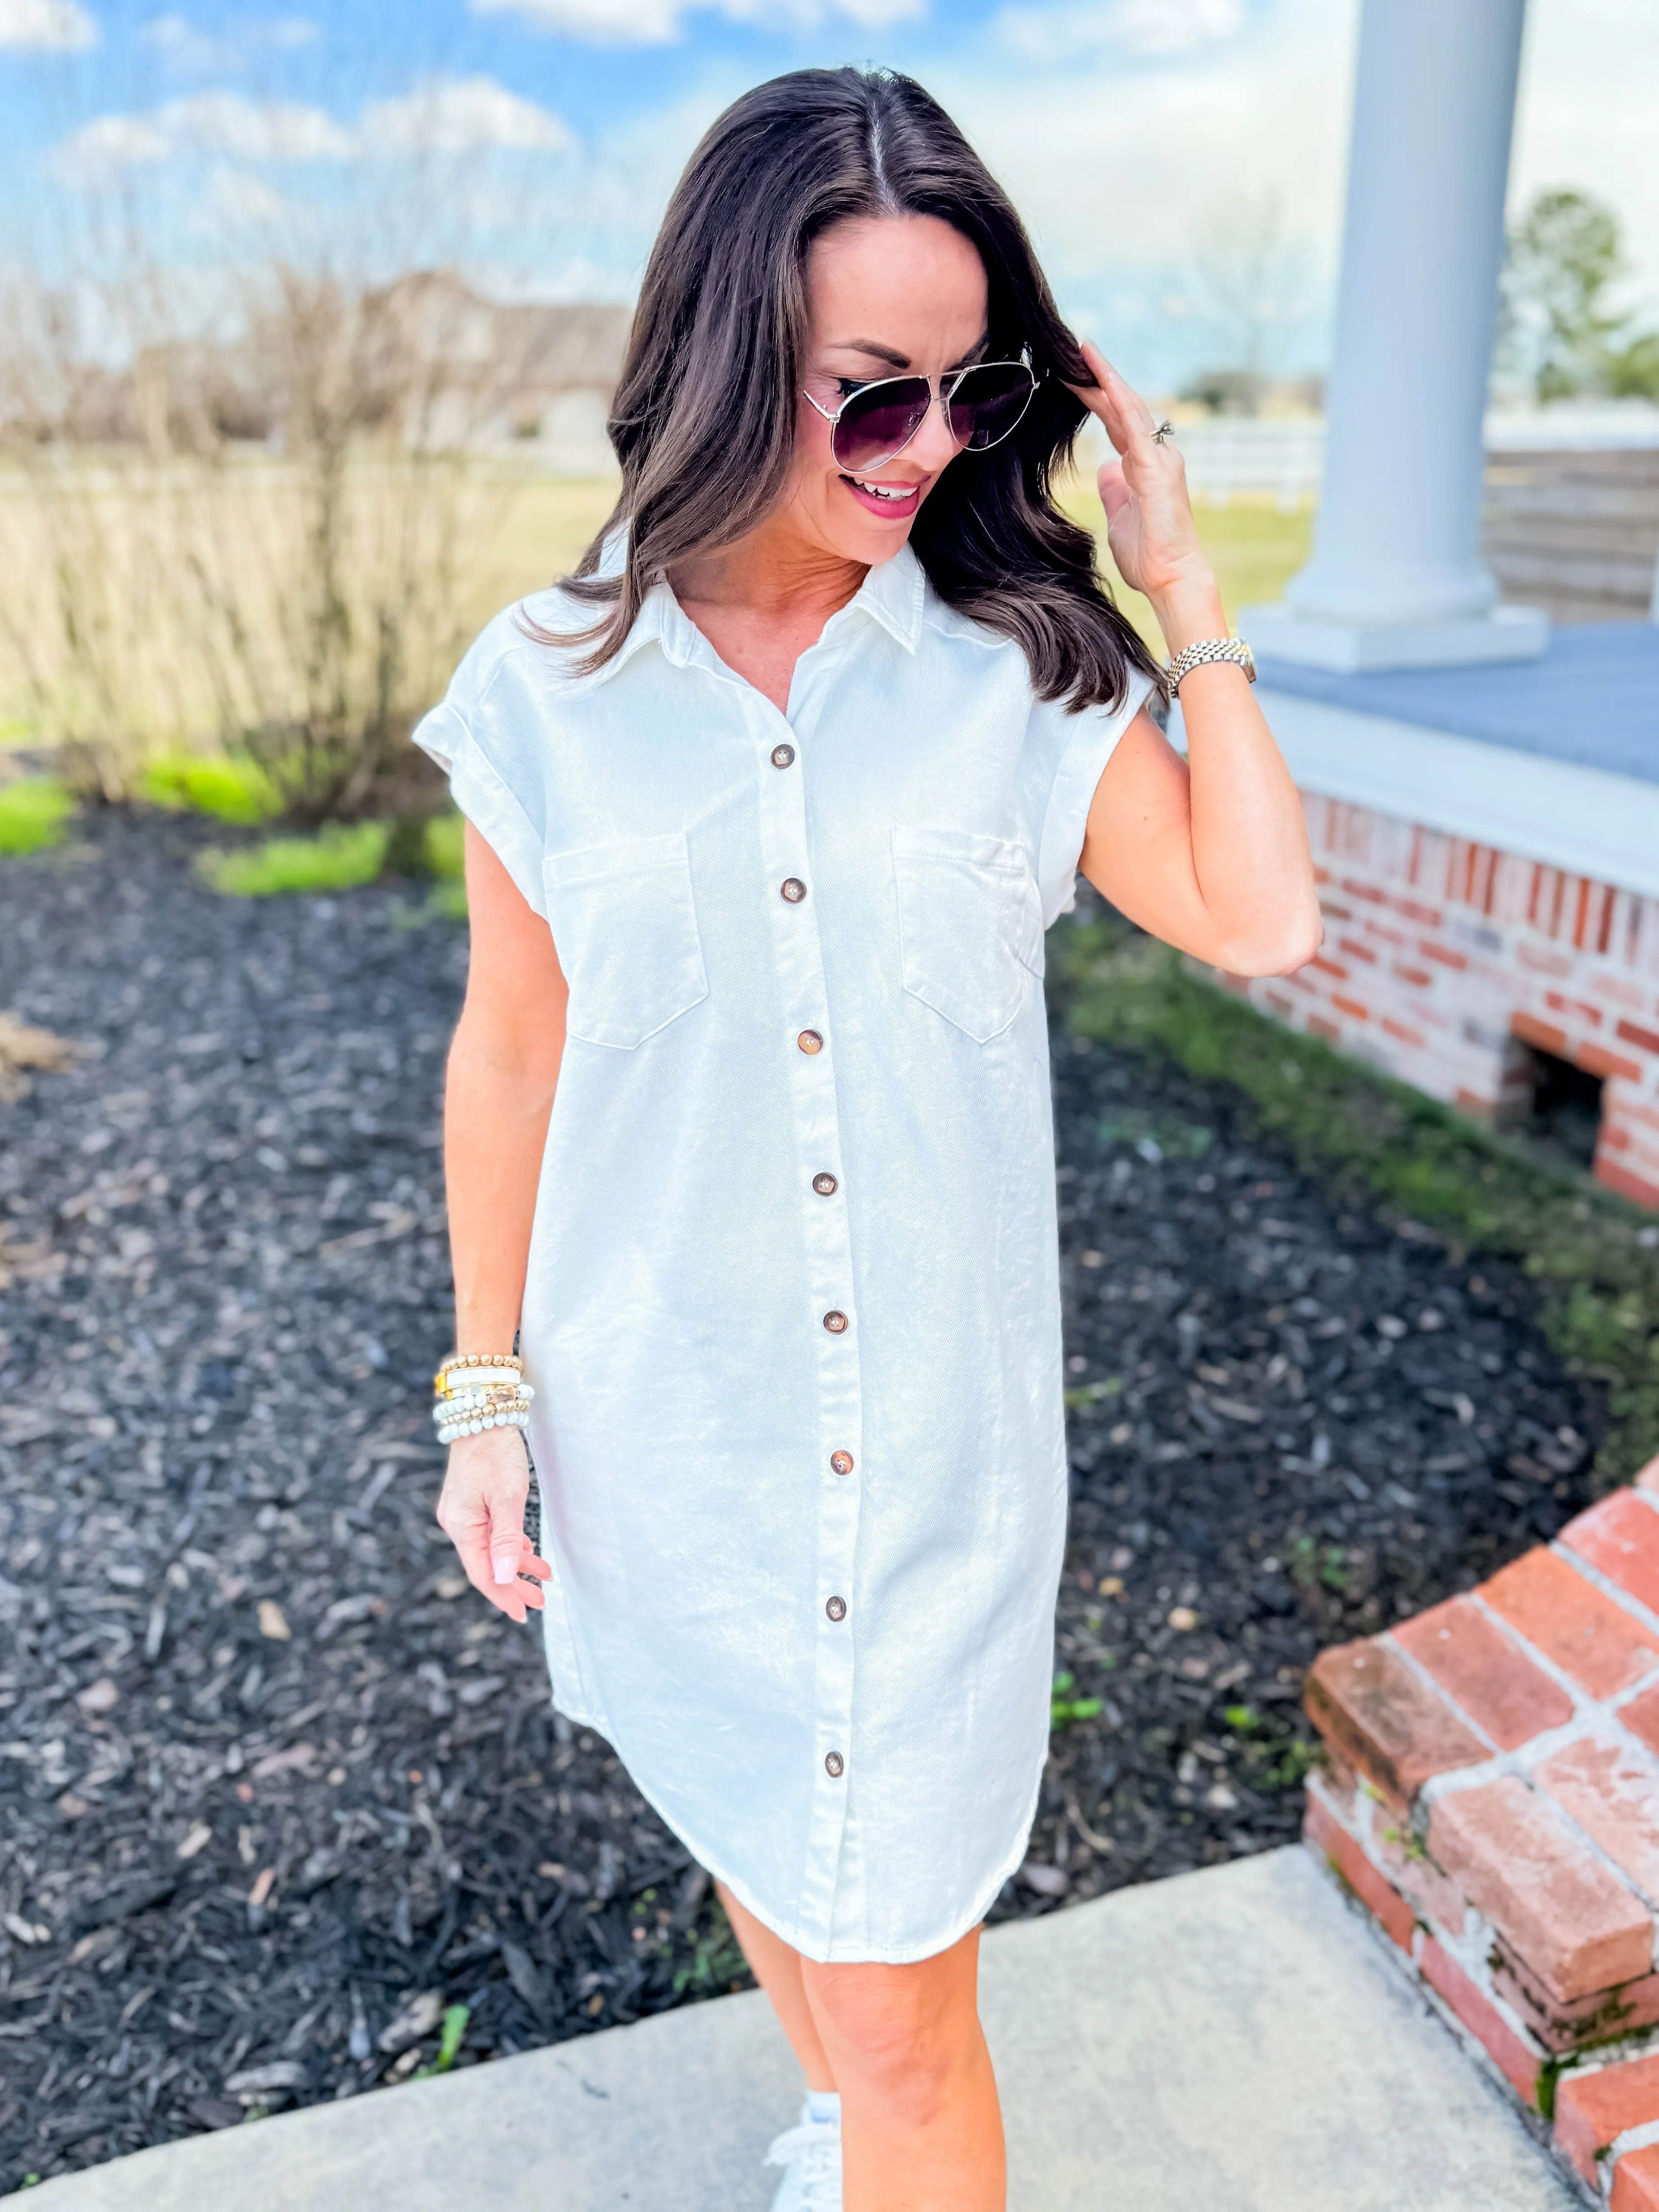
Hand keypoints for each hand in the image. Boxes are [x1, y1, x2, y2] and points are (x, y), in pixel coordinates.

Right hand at [434, 1426, 551, 1625]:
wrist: (482, 1413)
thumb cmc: (495, 1452)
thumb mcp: (507, 1497)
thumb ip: (507, 1539)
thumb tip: (507, 1576)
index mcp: (461, 1526)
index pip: (482, 1573)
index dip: (504, 1596)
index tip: (524, 1614)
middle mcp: (457, 1523)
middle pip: (486, 1565)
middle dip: (514, 1585)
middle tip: (540, 1602)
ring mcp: (464, 1512)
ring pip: (492, 1549)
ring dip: (517, 1565)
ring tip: (544, 1578)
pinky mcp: (473, 1501)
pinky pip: (492, 1533)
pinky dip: (511, 1545)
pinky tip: (528, 1550)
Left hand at [1066, 341, 1216, 616]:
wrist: (1171, 578)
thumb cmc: (1149, 556)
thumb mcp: (1119, 518)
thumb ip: (1113, 490)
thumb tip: (1104, 470)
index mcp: (1144, 467)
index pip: (1117, 424)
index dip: (1097, 400)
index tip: (1075, 378)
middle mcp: (1156, 456)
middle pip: (1123, 408)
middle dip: (1100, 379)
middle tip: (1077, 350)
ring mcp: (1159, 460)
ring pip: (1130, 409)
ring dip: (1107, 379)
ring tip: (1085, 352)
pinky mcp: (1156, 469)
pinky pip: (1135, 427)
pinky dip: (1119, 402)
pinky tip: (1103, 380)